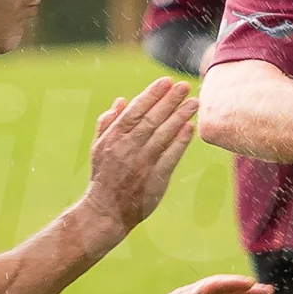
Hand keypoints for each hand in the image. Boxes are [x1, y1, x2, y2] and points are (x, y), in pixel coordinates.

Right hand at [80, 78, 199, 233]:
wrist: (105, 211)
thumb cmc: (103, 177)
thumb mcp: (98, 147)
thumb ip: (107, 123)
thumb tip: (120, 100)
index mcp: (113, 137)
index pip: (135, 110)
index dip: (152, 94)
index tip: (166, 81)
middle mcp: (127, 148)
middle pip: (152, 119)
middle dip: (169, 100)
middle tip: (185, 86)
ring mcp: (141, 163)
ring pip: (163, 135)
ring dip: (180, 116)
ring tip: (194, 103)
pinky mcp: (154, 179)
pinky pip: (170, 156)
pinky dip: (180, 142)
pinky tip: (190, 128)